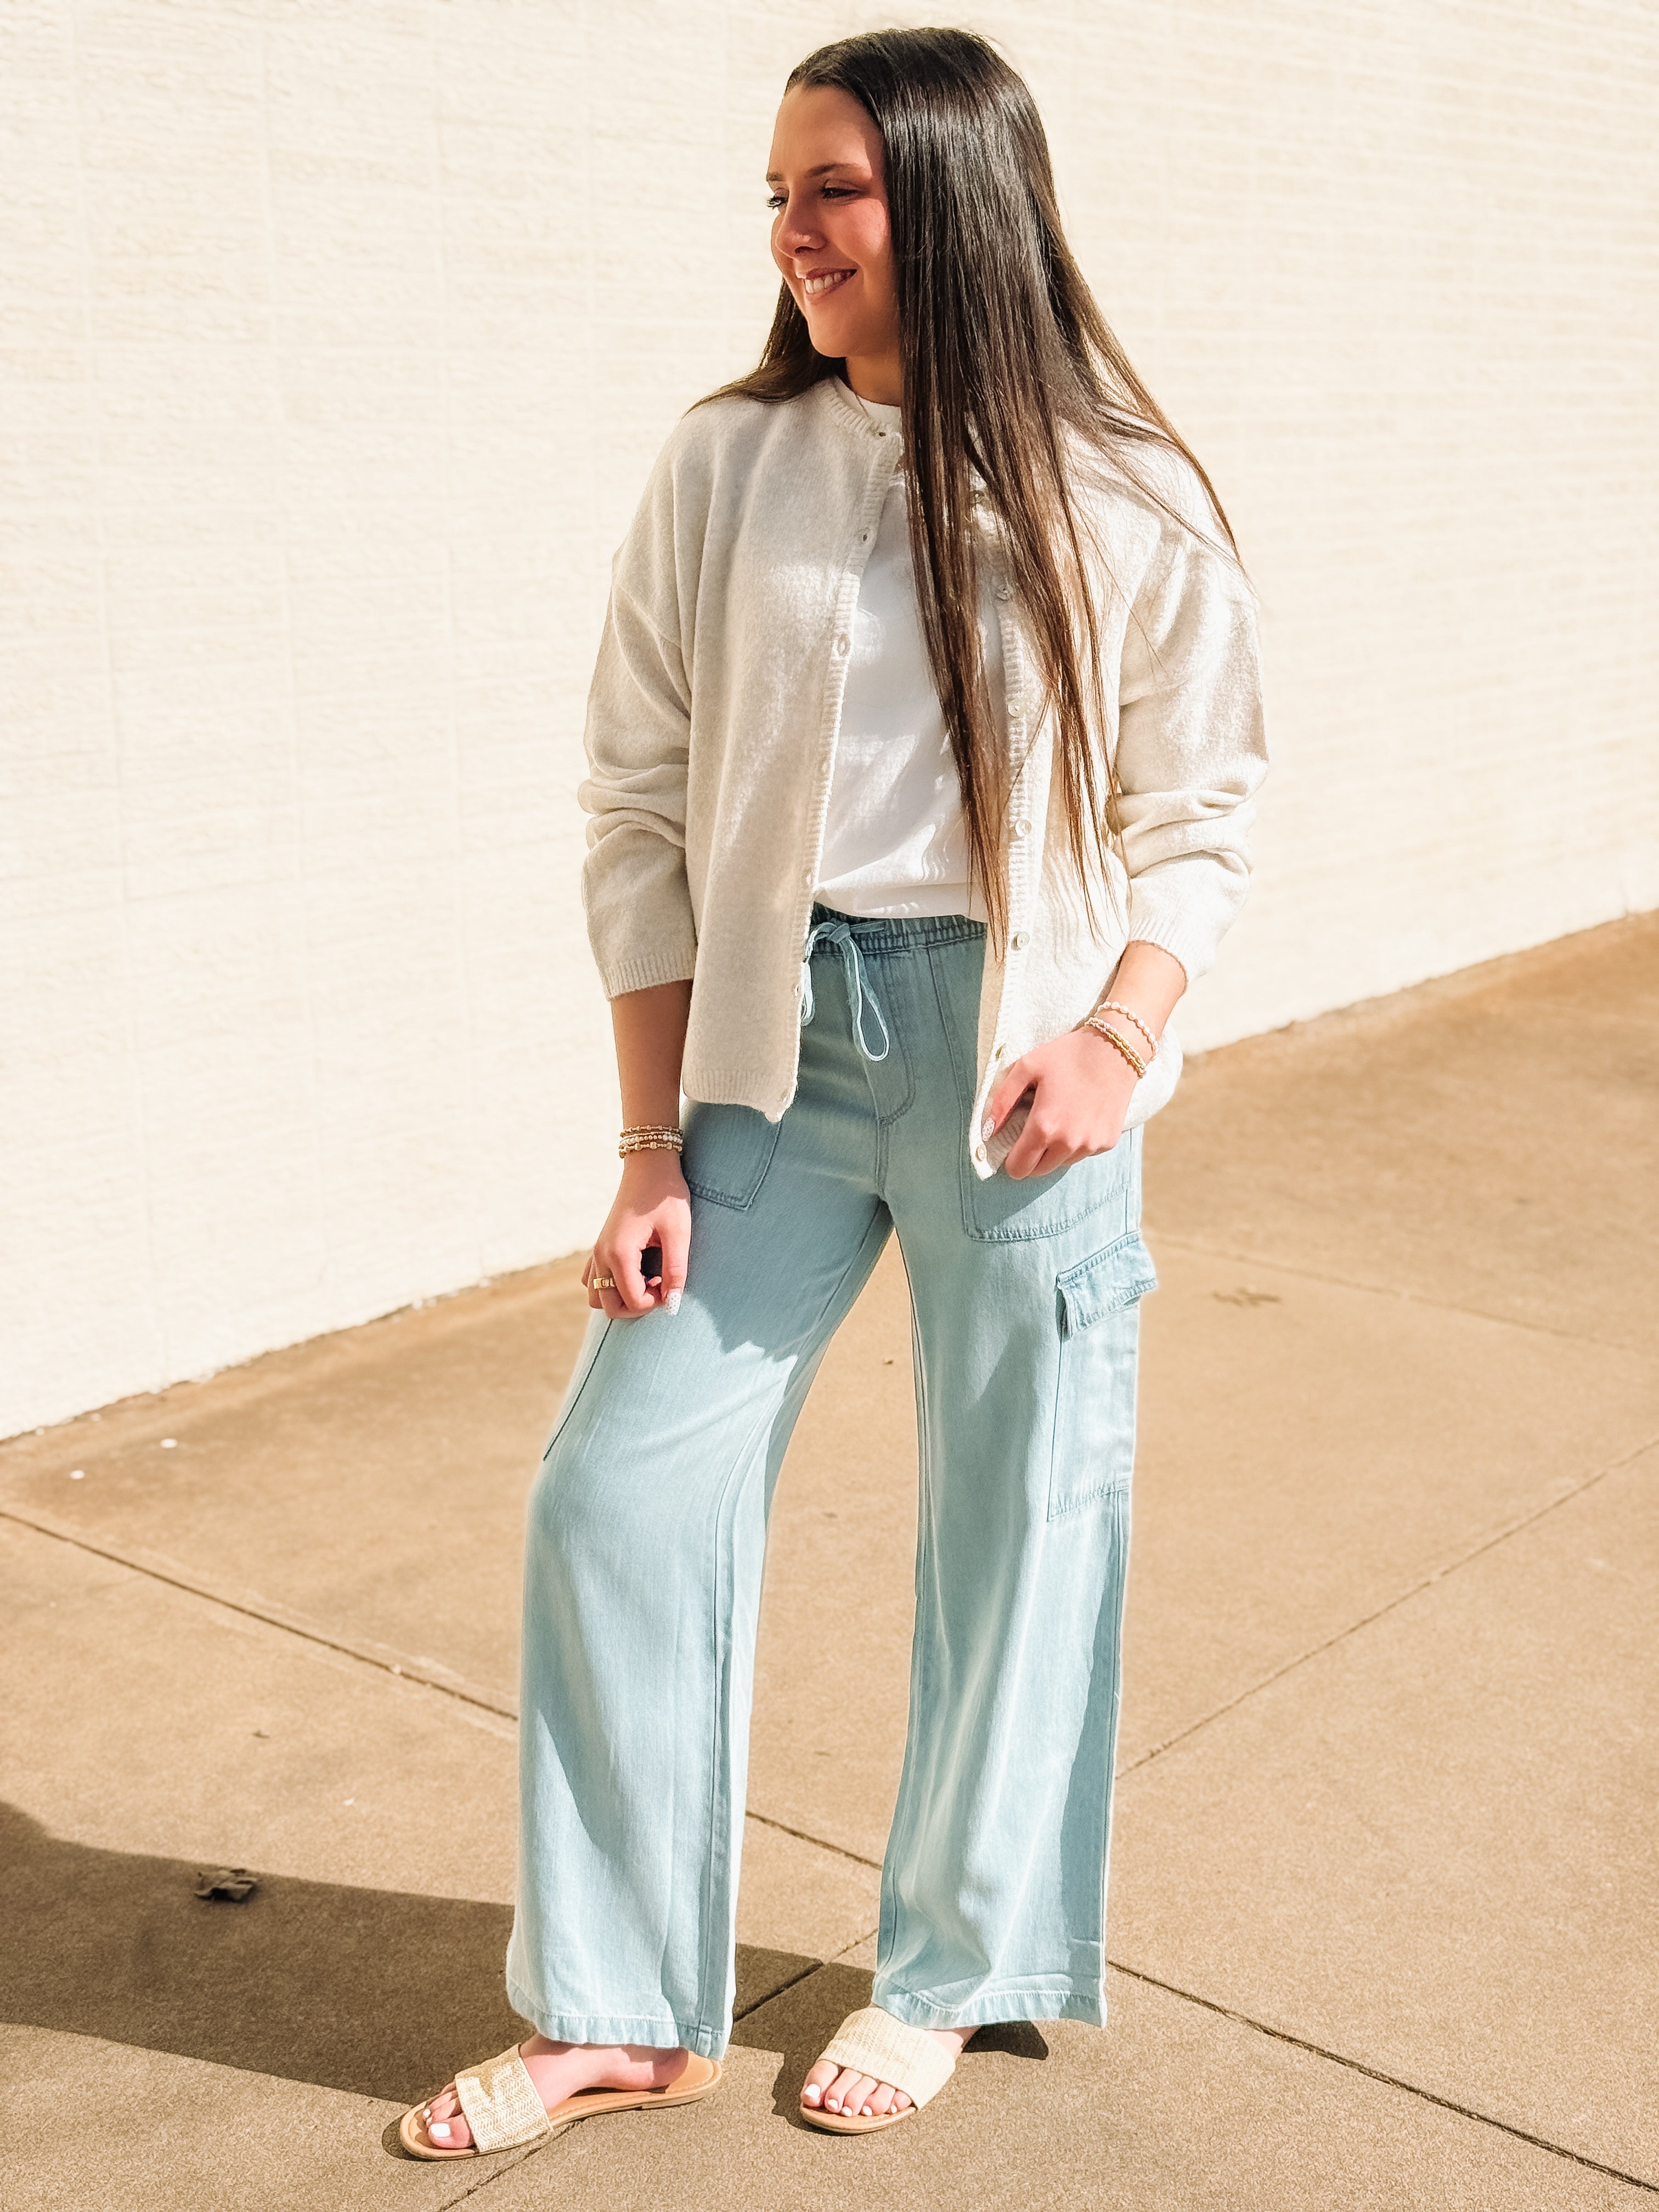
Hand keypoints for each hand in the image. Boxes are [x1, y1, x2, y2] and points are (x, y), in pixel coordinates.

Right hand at [583, 1151, 690, 1317]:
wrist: (650, 1166)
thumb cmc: (666, 1197)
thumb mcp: (679, 1232)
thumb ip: (676, 1270)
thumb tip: (673, 1304)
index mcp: (620, 1253)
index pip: (633, 1301)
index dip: (656, 1302)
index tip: (671, 1283)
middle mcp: (601, 1255)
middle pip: (610, 1306)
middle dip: (637, 1306)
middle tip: (660, 1285)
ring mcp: (596, 1251)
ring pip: (597, 1296)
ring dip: (621, 1297)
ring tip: (646, 1279)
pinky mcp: (599, 1246)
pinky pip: (593, 1279)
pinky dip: (609, 1285)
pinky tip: (633, 1271)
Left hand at [983, 1028, 1138, 1178]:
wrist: (1115, 1049)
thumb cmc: (1067, 1055)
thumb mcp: (1026, 1067)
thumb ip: (1002, 1100)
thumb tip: (987, 1129)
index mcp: (1044, 1127)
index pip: (1018, 1169)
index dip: (1011, 1160)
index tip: (1013, 1145)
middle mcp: (1068, 1143)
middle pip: (1038, 1171)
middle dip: (1032, 1156)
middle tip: (1035, 1130)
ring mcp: (1091, 1145)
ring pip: (1061, 1163)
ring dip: (1055, 1150)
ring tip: (1060, 1118)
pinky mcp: (1108, 1142)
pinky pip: (1083, 1153)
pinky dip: (1077, 1142)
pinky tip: (1080, 1116)